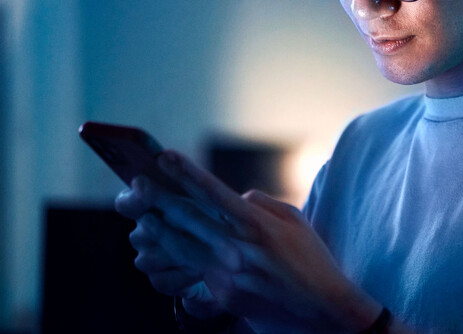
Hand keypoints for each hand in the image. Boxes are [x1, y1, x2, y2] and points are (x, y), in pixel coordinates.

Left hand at [121, 150, 382, 333]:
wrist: (320, 310)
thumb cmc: (312, 261)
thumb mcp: (295, 222)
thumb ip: (262, 205)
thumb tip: (236, 197)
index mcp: (257, 225)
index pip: (213, 193)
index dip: (187, 173)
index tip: (164, 156)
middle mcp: (238, 248)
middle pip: (189, 218)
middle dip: (160, 199)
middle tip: (136, 184)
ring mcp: (227, 274)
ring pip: (181, 247)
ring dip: (158, 230)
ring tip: (141, 218)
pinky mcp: (221, 295)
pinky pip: (192, 272)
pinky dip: (174, 261)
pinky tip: (159, 254)